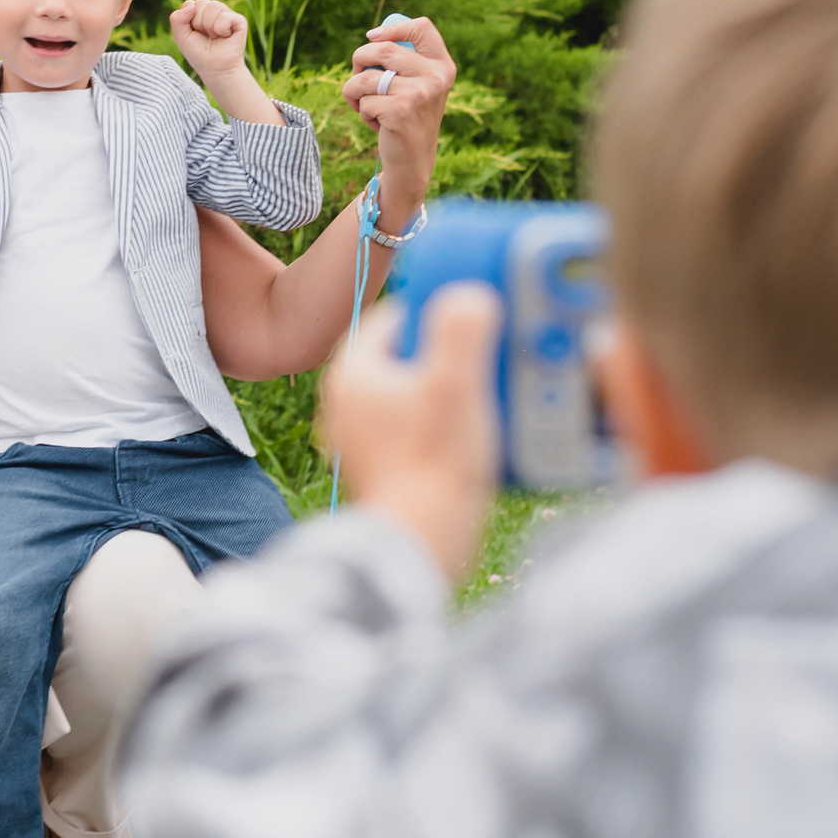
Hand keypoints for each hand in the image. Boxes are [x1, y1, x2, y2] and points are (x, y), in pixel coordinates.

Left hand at [169, 0, 249, 80]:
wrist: (215, 69)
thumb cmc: (198, 54)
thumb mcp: (180, 37)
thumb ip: (177, 19)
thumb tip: (192, 6)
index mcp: (199, 11)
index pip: (190, 4)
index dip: (188, 21)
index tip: (194, 33)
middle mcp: (214, 10)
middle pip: (201, 3)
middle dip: (199, 23)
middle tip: (206, 36)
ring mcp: (227, 13)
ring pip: (213, 6)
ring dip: (210, 27)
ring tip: (214, 37)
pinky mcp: (239, 20)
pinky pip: (225, 17)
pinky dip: (221, 29)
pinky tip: (225, 36)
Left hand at [322, 284, 501, 581]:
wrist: (420, 544)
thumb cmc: (433, 464)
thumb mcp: (455, 383)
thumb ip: (462, 327)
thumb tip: (469, 293)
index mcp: (353, 373)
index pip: (395, 315)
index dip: (438, 309)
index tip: (476, 317)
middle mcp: (346, 403)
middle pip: (406, 354)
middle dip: (448, 350)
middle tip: (489, 353)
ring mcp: (361, 437)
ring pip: (412, 390)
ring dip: (450, 387)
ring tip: (491, 391)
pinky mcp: (381, 465)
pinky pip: (414, 424)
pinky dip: (442, 420)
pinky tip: (476, 429)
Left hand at [342, 15, 455, 234]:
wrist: (412, 161)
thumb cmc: (407, 117)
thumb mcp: (416, 86)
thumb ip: (404, 61)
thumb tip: (373, 37)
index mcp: (443, 66)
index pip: (422, 27)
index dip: (392, 27)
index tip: (372, 38)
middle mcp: (435, 77)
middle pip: (382, 49)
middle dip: (358, 60)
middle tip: (358, 77)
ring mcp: (418, 94)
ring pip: (365, 77)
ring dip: (355, 91)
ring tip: (366, 105)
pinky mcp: (399, 111)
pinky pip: (363, 100)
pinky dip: (361, 112)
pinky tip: (377, 124)